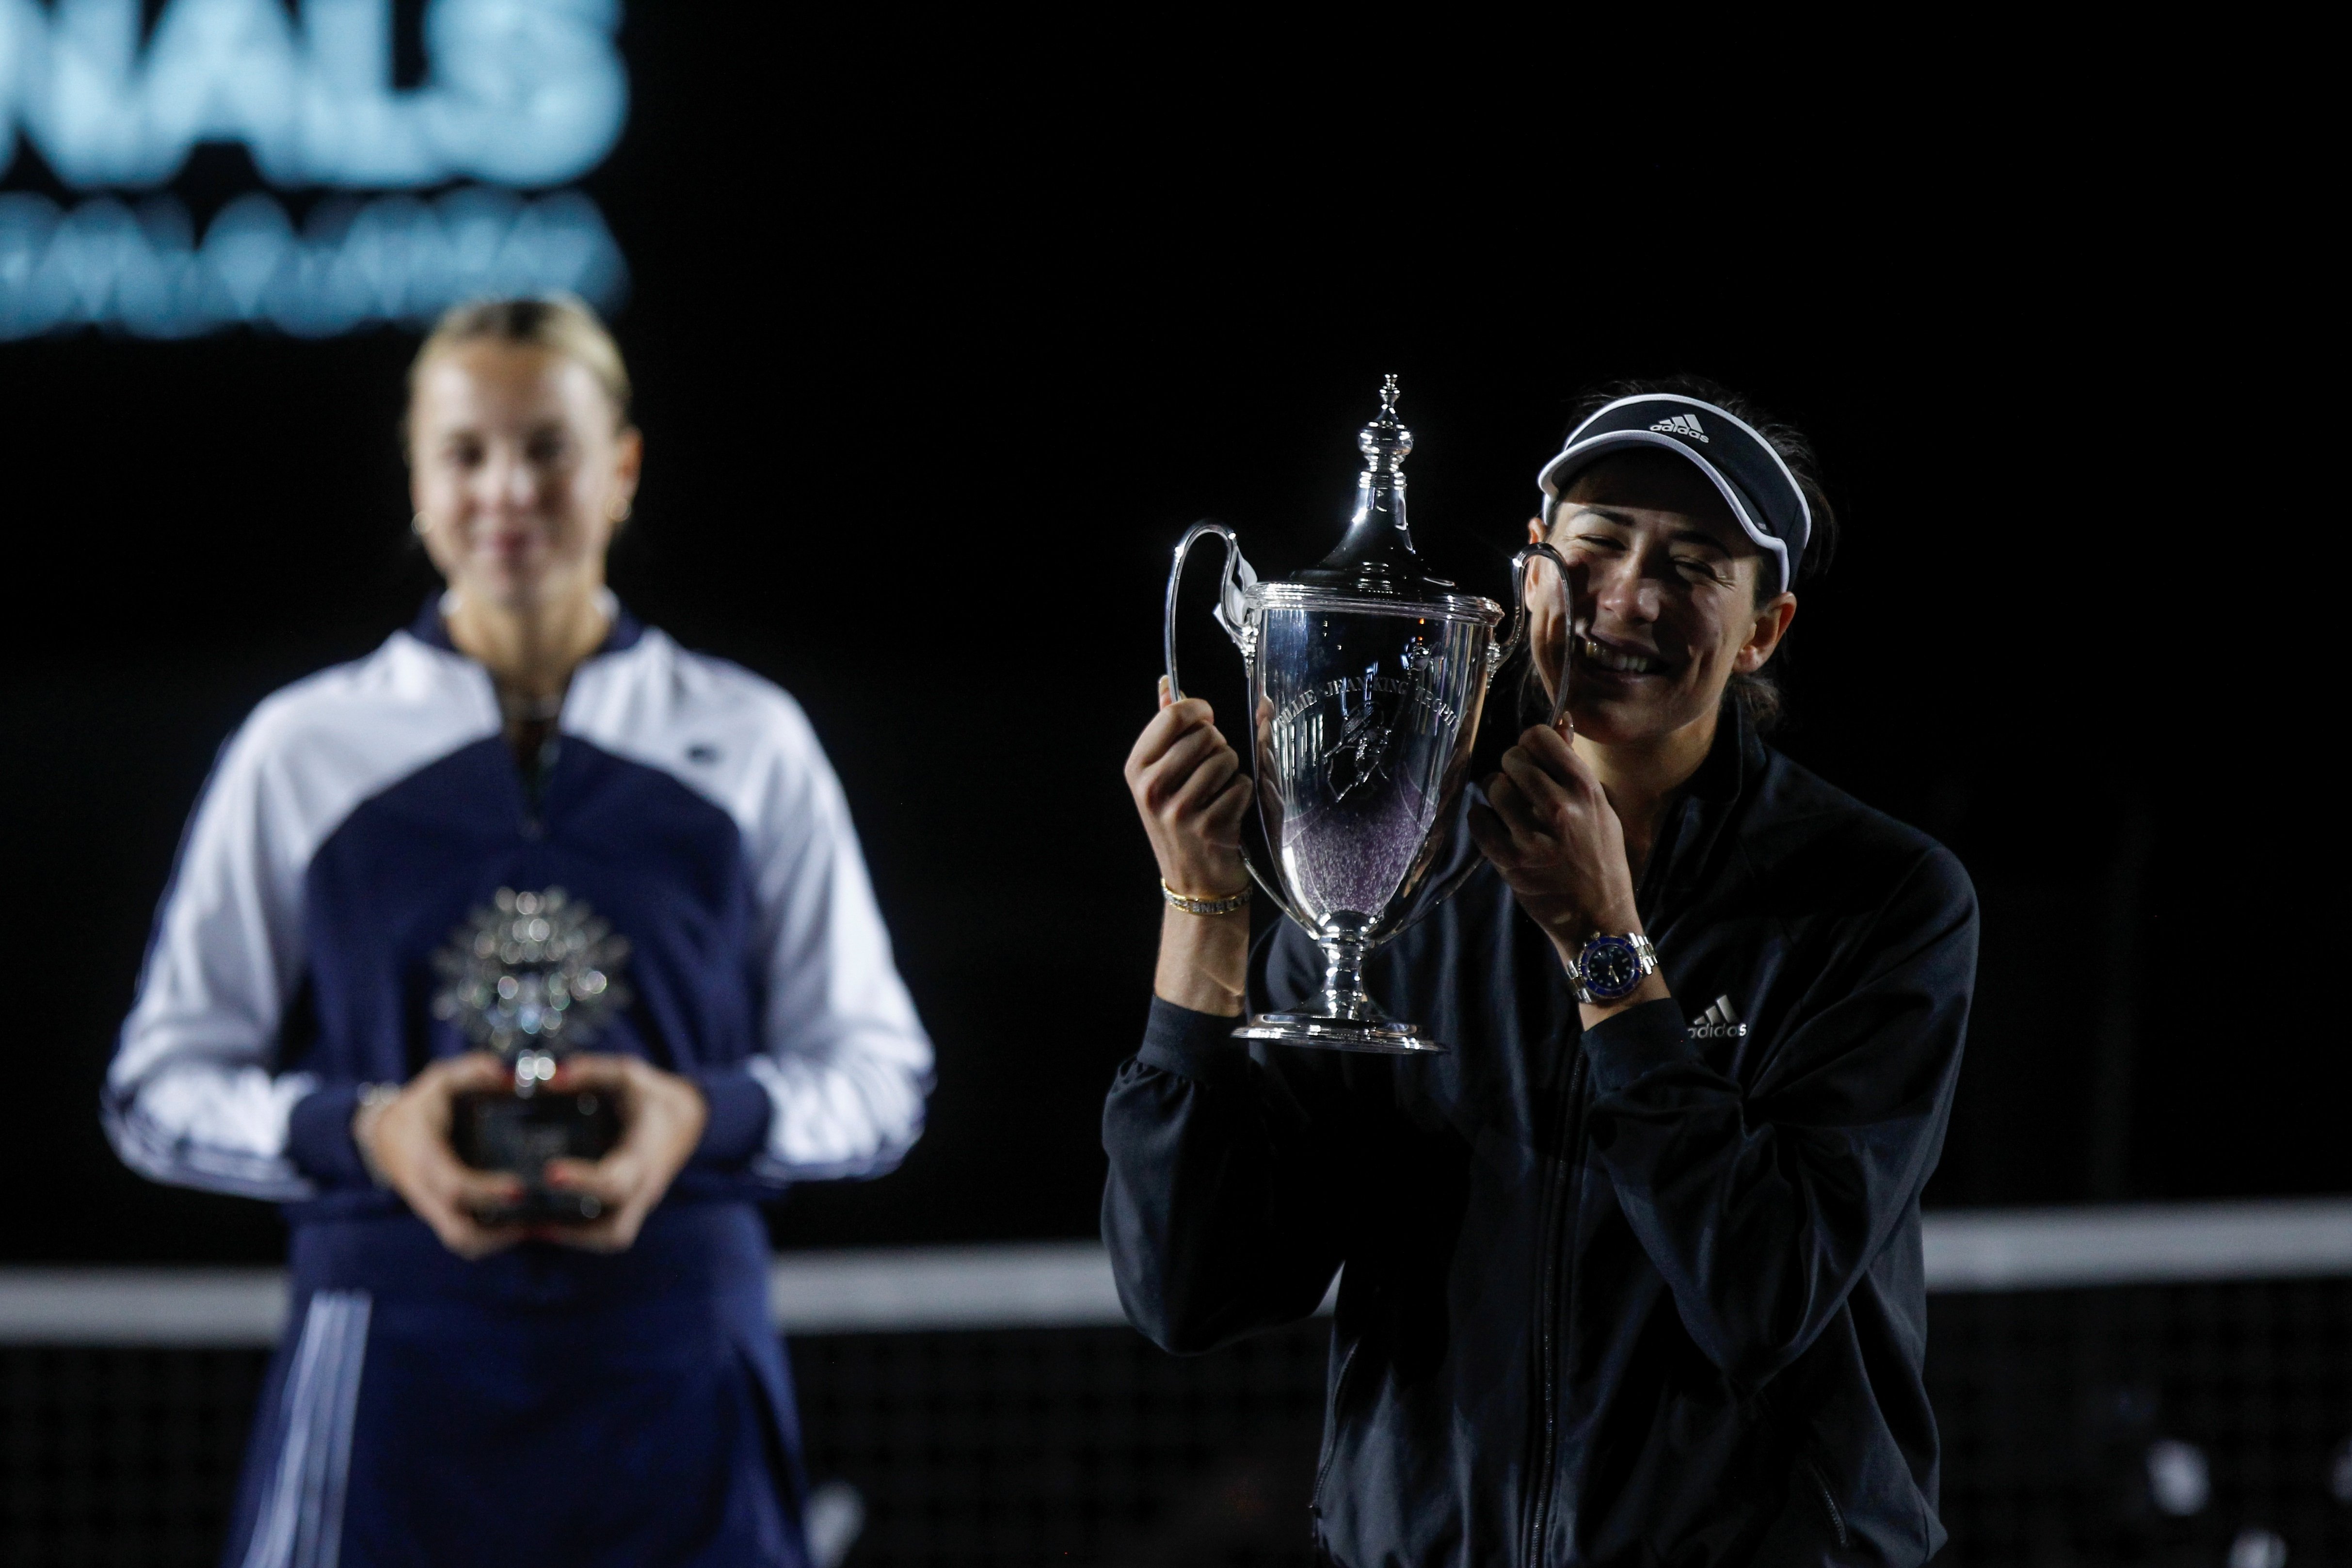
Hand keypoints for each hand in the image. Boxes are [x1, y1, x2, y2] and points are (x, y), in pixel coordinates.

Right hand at [353, 1053, 529, 1259]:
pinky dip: (490, 1238)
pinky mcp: (441, 1214)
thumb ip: (470, 1071)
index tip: (520, 1188)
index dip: (486, 1192)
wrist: (385, 1135)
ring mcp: (432, 1207)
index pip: (453, 1186)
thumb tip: (501, 1072)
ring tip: (534, 1225)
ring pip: (462, 1242)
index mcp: (426, 1156)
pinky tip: (521, 1224)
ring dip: (497, 1241)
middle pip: (458, 1232)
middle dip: (496, 1234)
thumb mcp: (441, 1080)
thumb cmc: (422, 1106)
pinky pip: (464, 1237)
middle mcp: (427, 1189)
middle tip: (535, 1217)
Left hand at [537, 1055, 708, 1252]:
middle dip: (573, 1230)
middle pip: (615, 1230)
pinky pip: (606, 1233)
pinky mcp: (628, 1206)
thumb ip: (593, 1072)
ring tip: (529, 1226)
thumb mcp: (629, 1075)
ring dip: (571, 1238)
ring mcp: (638, 1201)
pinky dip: (576, 1234)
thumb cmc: (652, 1098)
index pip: (617, 1181)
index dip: (584, 1181)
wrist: (688, 1121)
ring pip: (610, 1237)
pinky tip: (541, 1223)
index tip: (551, 1173)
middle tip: (529, 1219)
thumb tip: (551, 1079)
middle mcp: (643, 1187)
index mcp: (644, 1155)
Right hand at [1125, 677, 1251, 899]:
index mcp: (1137, 768)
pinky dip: (1244, 795)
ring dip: (1232, 773)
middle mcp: (1151, 788)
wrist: (1195, 882)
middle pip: (1206, 735)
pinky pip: (1242, 786)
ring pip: (1227, 759)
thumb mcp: (1161, 776)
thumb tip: (1166, 683)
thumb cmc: (1181, 820)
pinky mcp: (1208, 826)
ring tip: (1219, 793)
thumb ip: (1165, 728)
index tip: (1206, 721)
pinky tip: (1230, 812)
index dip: (1199, 711)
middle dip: (1219, 747)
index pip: (1174, 714)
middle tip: (1211, 769)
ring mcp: (1178, 810)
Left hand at [1466, 723, 1642, 966]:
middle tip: (1519, 785)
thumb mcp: (1600, 809)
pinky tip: (1494, 826)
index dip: (1530, 743)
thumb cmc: (1600, 859)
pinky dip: (1481, 820)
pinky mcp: (1510, 860)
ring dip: (1496, 794)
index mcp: (1585, 790)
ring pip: (1493, 787)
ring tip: (1508, 809)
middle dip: (1511, 768)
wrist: (1597, 918)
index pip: (1540, 738)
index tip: (1531, 757)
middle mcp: (1559, 808)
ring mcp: (1533, 836)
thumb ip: (1574, 767)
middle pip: (1512, 759)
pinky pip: (1478, 821)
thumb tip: (1559, 721)